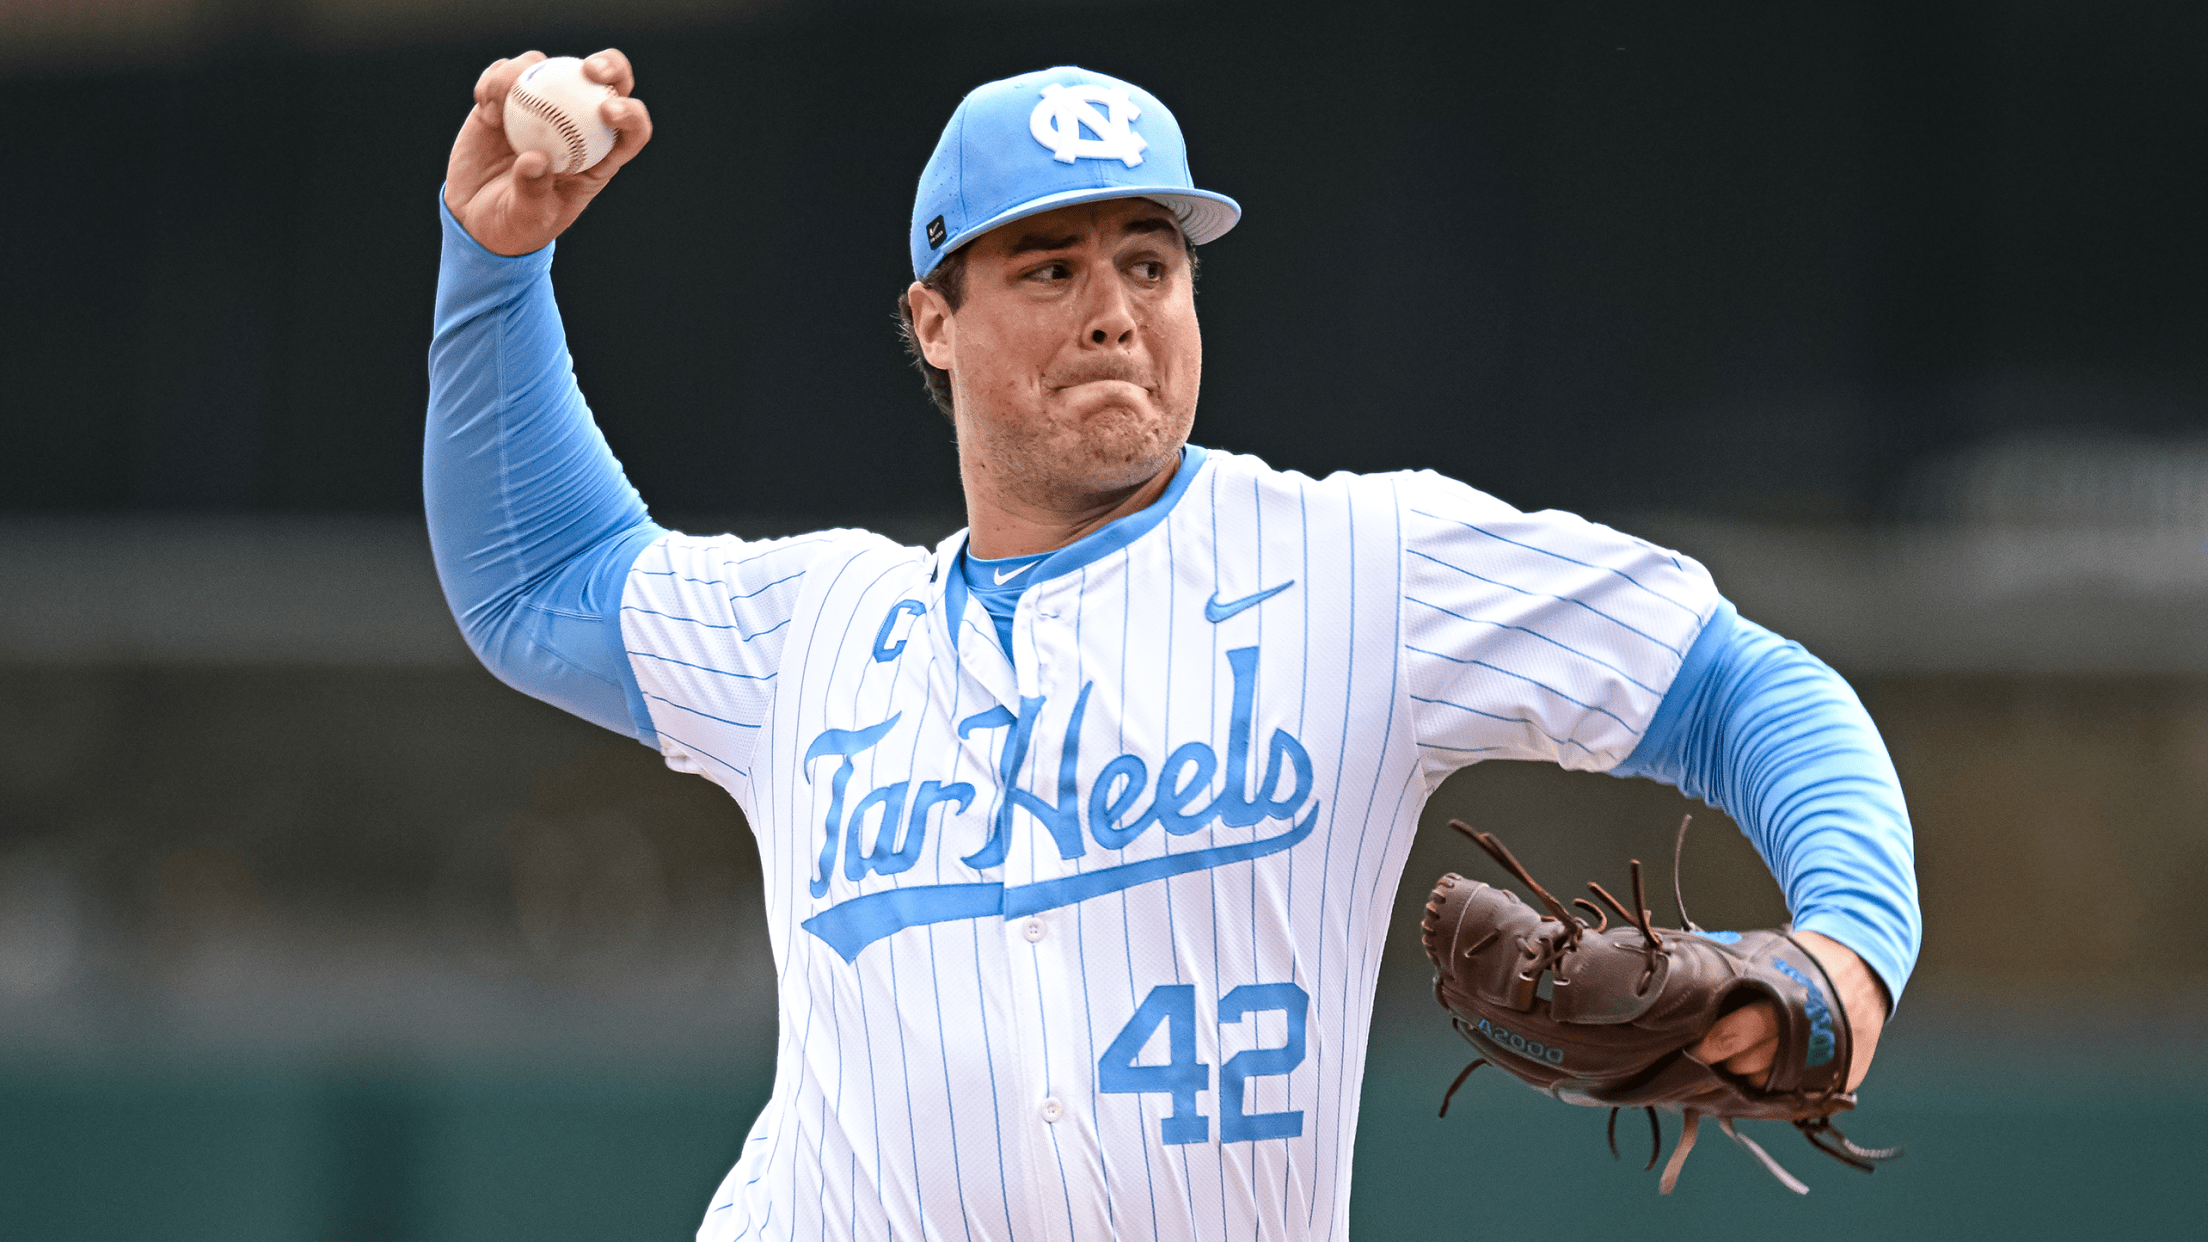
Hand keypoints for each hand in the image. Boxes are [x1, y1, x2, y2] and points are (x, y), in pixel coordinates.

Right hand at [443, 49, 653, 255]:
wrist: (474, 218)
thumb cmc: (515, 226)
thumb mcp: (526, 219)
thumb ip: (533, 192)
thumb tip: (536, 159)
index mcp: (597, 157)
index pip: (630, 130)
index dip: (631, 115)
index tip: (608, 113)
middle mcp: (575, 125)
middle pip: (606, 84)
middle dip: (609, 66)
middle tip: (588, 70)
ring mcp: (541, 108)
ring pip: (550, 69)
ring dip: (528, 70)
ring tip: (498, 100)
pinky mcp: (506, 101)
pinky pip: (505, 74)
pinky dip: (495, 78)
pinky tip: (483, 101)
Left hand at [1688, 930, 1886, 1091]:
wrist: (1864, 964)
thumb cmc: (1804, 959)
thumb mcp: (1768, 958)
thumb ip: (1733, 976)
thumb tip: (1682, 979)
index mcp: (1786, 1000)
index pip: (1735, 1034)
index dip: (1709, 1044)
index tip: (1694, 1047)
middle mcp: (1809, 1035)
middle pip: (1749, 1066)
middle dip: (1726, 1063)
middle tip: (1713, 1056)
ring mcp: (1830, 1062)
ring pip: (1771, 1086)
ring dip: (1750, 1079)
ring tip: (1738, 1064)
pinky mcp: (1843, 1079)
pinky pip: (1799, 1095)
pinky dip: (1780, 1088)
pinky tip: (1767, 1075)